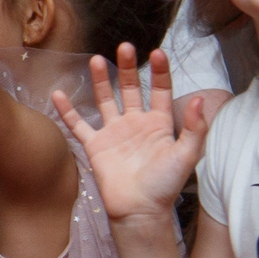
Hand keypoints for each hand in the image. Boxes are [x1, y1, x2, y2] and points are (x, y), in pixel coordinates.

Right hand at [53, 45, 210, 226]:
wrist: (139, 210)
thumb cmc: (165, 185)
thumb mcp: (186, 155)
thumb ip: (194, 128)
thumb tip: (200, 100)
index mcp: (159, 123)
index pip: (160, 90)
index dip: (160, 72)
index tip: (158, 53)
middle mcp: (135, 123)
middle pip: (131, 88)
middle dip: (128, 68)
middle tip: (125, 47)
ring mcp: (114, 133)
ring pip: (106, 100)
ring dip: (101, 80)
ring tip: (96, 59)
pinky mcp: (95, 145)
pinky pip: (79, 124)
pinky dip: (68, 110)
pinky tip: (59, 94)